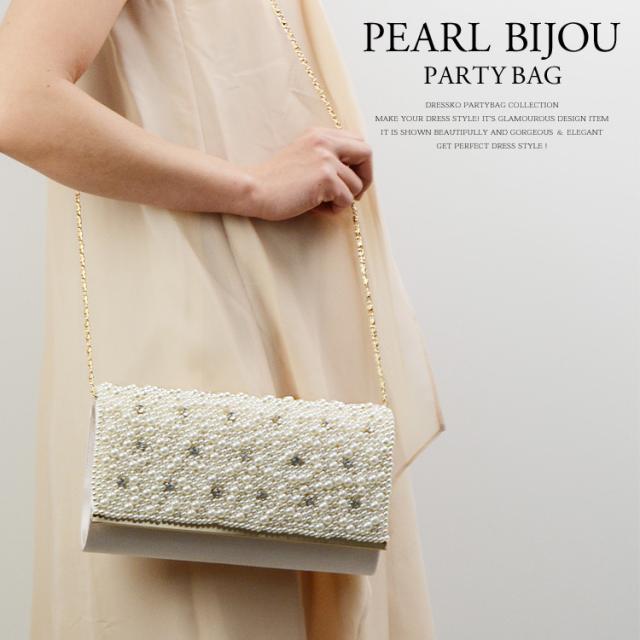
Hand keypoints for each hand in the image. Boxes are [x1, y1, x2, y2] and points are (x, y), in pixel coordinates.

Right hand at [243, 126, 372, 221]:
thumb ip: (326, 156)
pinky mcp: (325, 178)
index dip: (360, 163)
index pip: (358, 141)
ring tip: (322, 204)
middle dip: (365, 177)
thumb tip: (354, 173)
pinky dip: (335, 209)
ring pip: (357, 184)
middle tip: (352, 194)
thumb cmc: (275, 180)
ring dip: (344, 200)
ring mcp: (326, 159)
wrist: (254, 189)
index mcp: (320, 134)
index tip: (350, 179)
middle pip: (367, 154)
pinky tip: (316, 208)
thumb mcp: (303, 156)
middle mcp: (325, 141)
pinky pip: (346, 200)